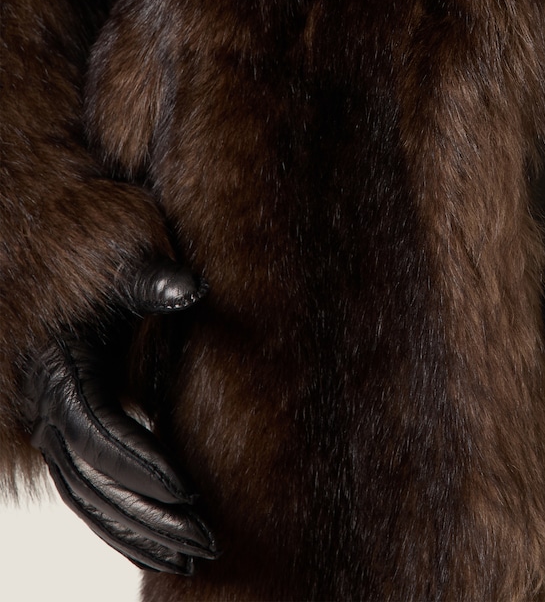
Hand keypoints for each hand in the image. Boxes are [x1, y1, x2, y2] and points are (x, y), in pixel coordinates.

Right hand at [23, 261, 217, 573]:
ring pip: (93, 501)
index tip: (191, 492)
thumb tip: (192, 286)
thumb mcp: (128, 271)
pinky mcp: (71, 443)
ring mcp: (56, 434)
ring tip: (194, 561)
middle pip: (98, 482)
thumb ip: (155, 281)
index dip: (142, 464)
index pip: (100, 435)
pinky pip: (93, 496)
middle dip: (151, 516)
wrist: (74, 281)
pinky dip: (125, 526)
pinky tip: (164, 549)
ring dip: (140, 534)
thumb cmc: (107, 275)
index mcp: (63, 376)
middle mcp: (50, 414)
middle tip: (207, 542)